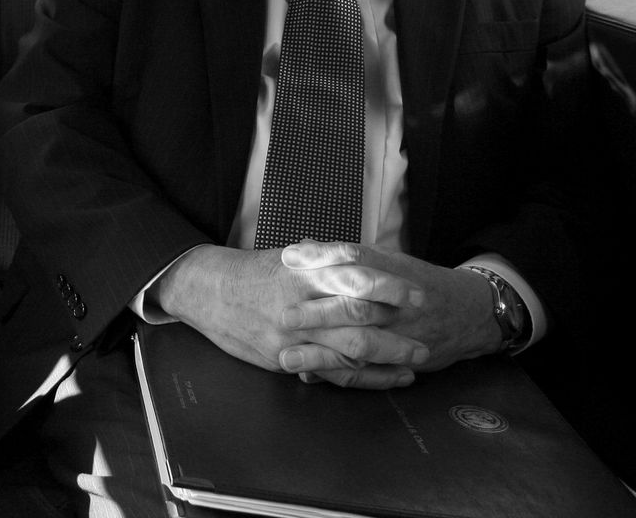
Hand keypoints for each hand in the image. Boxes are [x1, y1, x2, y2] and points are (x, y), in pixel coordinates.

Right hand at [150, 243, 429, 388]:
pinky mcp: (285, 359)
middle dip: (397, 324)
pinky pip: (331, 373)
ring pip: (350, 348)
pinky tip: (387, 378)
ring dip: (389, 354)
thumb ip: (324, 261)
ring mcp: (293, 335)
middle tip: (427, 328)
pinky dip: (364, 378)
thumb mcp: (288, 258)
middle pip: (358, 314)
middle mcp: (300, 304)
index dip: (389, 286)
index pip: (353, 277)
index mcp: (302, 274)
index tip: (415, 292)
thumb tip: (362, 257)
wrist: (208, 293)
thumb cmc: (253, 274)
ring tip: (417, 358)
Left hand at [279, 242, 503, 378]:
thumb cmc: (417, 283)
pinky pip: (368, 373)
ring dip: (320, 354)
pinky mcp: (401, 361)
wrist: (469, 312)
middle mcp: (392, 305)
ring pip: (357, 346)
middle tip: (282, 316)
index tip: (288, 257)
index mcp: (388, 273)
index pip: (353, 259)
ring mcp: (397, 336)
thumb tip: (303, 247)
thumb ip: (348, 257)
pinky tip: (310, 375)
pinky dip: (338, 376)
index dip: (320, 257)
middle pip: (352, 306)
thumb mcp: (389, 261)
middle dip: (317, 313)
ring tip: (286, 357)